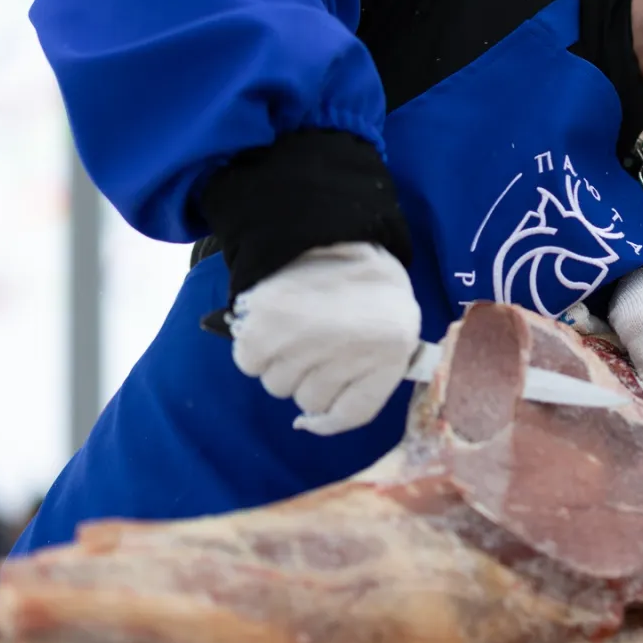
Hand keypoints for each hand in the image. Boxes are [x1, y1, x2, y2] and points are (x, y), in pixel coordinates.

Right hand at [228, 242, 419, 435]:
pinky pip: (250, 364)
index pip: (352, 414)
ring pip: (278, 385)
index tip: (327, 390)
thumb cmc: (363, 279)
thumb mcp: (389, 323)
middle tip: (317, 335)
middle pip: (309, 400)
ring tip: (296, 323)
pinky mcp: (264, 328)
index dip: (333, 410)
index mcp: (392, 351)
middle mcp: (350, 352)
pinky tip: (272, 320)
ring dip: (281, 361)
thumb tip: (310, 423)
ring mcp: (305, 342)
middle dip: (310, 374)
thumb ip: (366, 378)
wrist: (326, 220)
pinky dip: (255, 348)